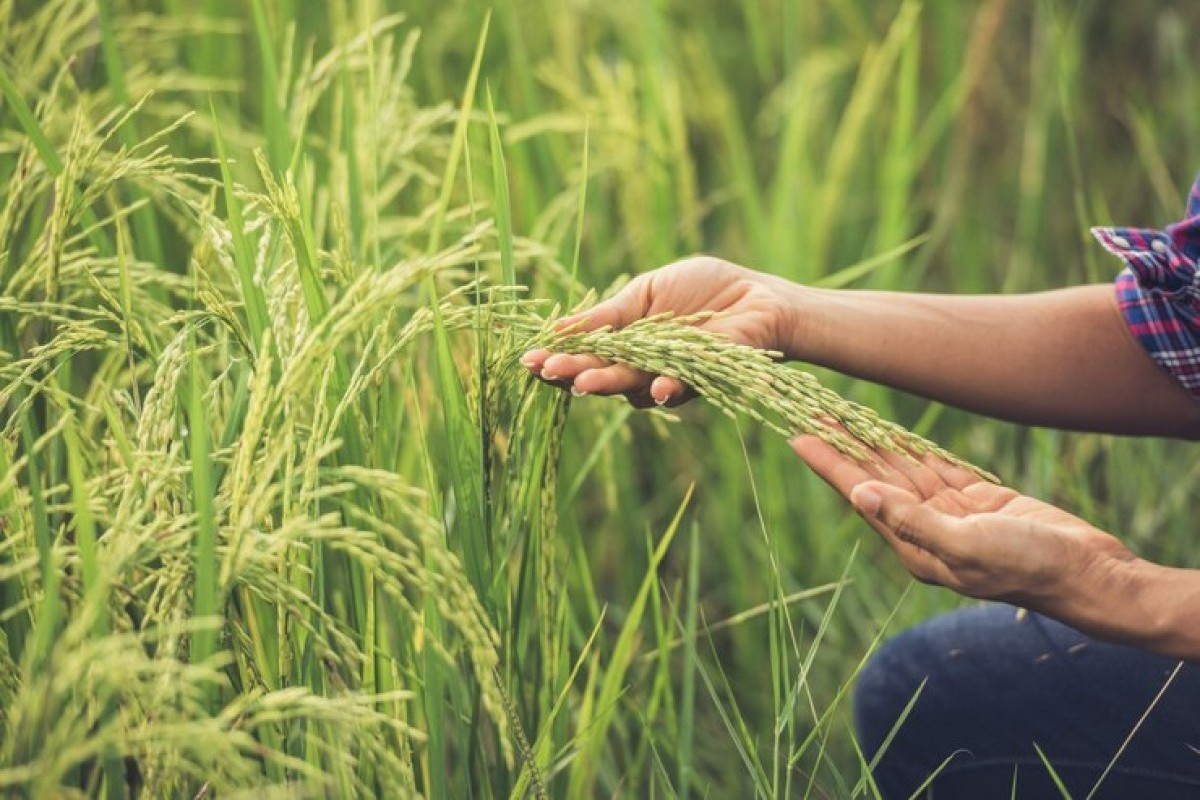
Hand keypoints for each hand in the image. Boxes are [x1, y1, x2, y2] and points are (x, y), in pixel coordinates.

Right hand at [521, 256, 802, 406]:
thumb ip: (609, 315)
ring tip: (585, 381)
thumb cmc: (704, 289)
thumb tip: (558, 328)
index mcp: (625, 342)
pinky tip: (655, 387)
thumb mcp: (647, 293)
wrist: (758, 297)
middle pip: (601, 374)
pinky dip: (665, 387)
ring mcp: (669, 377)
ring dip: (609, 383)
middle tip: (551, 372)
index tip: (530, 360)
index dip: (558, 358)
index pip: (584, 354)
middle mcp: (642, 367)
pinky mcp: (702, 380)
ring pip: (632, 386)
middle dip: (573, 374)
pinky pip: (678, 388)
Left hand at [790, 433, 1137, 610]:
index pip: (860, 496)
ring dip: (873, 443)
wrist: (1087, 573)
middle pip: (874, 479)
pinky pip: (936, 468)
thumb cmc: (1028, 566)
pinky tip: (889, 431)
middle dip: (843, 446)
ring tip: (841, 414)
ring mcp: (951, 516)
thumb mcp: (967, 545)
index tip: (798, 436)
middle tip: (811, 411)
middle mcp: (925, 530)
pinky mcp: (978, 502)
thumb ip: (912, 521)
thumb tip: (861, 496)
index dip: (829, 464)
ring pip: (903, 470)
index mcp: (915, 547)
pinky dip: (912, 448)